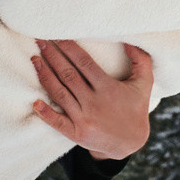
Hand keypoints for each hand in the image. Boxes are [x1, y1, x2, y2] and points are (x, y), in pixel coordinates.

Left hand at [32, 39, 152, 158]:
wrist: (130, 143)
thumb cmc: (136, 108)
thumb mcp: (144, 83)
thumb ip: (141, 59)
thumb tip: (129, 39)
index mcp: (108, 88)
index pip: (84, 63)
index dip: (69, 48)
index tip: (57, 35)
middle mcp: (94, 103)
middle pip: (68, 75)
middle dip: (52, 56)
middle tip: (40, 39)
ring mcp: (84, 119)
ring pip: (60, 93)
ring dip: (45, 76)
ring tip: (34, 59)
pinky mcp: (77, 134)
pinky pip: (58, 122)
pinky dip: (45, 113)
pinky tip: (35, 101)